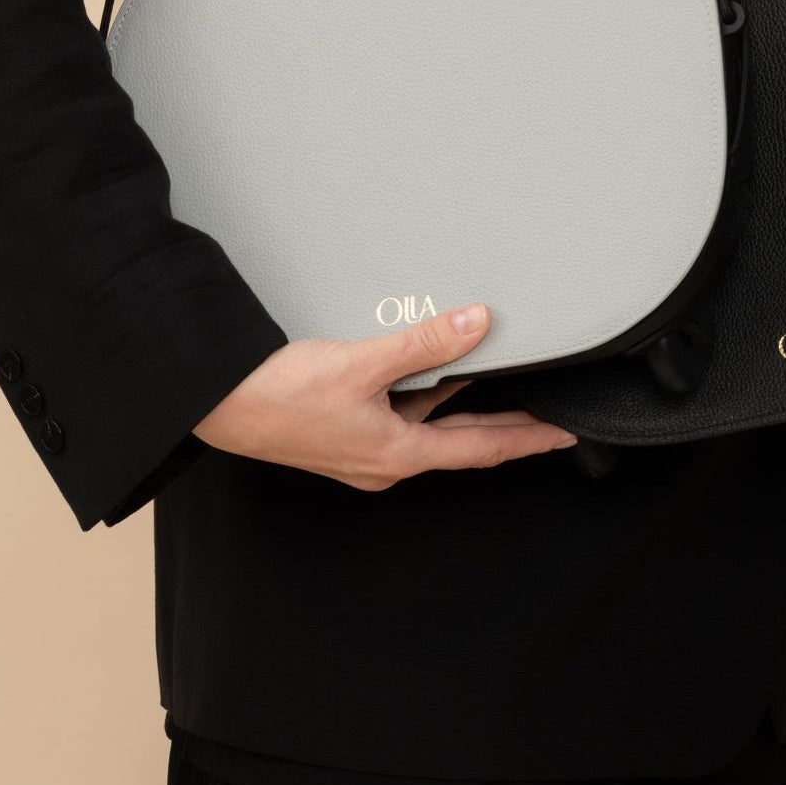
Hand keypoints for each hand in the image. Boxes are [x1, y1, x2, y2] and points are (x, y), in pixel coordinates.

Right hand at [191, 301, 578, 489]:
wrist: (222, 404)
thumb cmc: (281, 395)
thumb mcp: (364, 363)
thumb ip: (425, 343)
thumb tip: (477, 324)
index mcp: (397, 453)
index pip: (481, 447)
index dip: (526, 439)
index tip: (562, 435)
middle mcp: (385, 460)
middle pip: (462, 442)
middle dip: (508, 429)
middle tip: (548, 419)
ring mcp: (365, 449)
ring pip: (430, 426)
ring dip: (466, 409)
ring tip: (502, 387)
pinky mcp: (346, 432)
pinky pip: (402, 416)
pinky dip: (428, 398)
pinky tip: (434, 373)